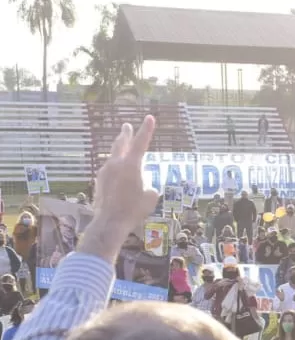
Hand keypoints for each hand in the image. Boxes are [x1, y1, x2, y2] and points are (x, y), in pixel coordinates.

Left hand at [80, 117, 158, 260]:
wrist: (110, 222)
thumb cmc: (134, 210)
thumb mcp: (150, 198)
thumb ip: (149, 188)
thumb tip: (146, 188)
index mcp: (130, 165)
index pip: (140, 143)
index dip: (146, 130)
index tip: (150, 117)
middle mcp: (116, 164)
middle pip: (120, 144)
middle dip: (125, 134)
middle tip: (126, 126)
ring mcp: (105, 172)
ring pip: (113, 156)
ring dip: (118, 151)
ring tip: (122, 148)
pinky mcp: (100, 181)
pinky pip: (109, 169)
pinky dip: (115, 166)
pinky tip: (117, 173)